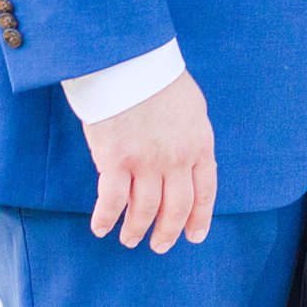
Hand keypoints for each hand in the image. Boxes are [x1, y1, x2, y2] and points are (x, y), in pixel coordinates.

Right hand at [82, 71, 216, 252]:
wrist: (131, 61)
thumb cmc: (159, 77)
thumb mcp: (193, 107)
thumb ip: (193, 137)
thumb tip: (192, 159)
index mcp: (199, 144)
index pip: (205, 191)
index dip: (200, 218)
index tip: (194, 236)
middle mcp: (176, 159)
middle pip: (177, 208)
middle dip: (168, 232)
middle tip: (160, 246)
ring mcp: (146, 162)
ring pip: (144, 210)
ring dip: (137, 230)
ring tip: (130, 240)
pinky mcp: (115, 161)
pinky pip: (111, 201)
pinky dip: (106, 219)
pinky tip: (101, 228)